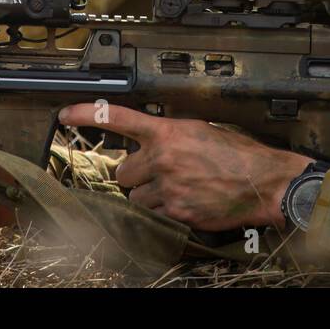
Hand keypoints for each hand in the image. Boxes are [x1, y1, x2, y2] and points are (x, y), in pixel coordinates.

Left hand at [59, 103, 311, 231]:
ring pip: (134, 196)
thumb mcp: (201, 129)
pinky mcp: (176, 213)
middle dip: (134, 173)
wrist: (264, 182)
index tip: (65, 114)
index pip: (117, 117)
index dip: (86, 114)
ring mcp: (167, 188)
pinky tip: (184, 202)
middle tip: (156, 172)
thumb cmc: (239, 154)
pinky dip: (163, 211)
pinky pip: (153, 214)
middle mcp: (163, 158)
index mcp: (168, 132)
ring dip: (147, 195)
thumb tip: (151, 138)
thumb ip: (170, 133)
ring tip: (174, 188)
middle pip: (121, 171)